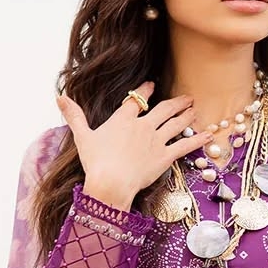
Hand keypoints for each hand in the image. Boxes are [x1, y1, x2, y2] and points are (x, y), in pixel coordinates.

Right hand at [54, 79, 198, 210]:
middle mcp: (142, 126)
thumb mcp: (82, 136)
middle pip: (162, 108)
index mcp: (123, 119)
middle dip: (176, 102)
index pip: (136, 99)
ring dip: (186, 115)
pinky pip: (184, 145)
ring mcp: (155, 140)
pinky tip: (208, 134)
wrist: (110, 182)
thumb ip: (74, 116)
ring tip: (194, 108)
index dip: (144, 90)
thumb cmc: (95, 162)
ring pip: (175, 123)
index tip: (151, 85)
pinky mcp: (165, 157)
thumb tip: (59, 97)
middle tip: (187, 97)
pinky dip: (197, 139)